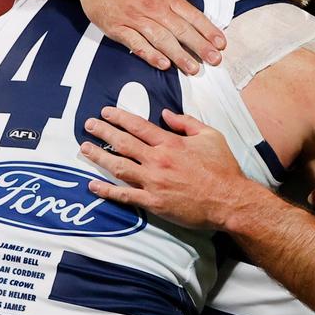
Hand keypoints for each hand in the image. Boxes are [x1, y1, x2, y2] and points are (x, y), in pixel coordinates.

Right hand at [69, 0, 224, 74]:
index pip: (192, 15)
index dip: (207, 30)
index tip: (221, 44)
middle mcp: (153, 8)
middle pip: (180, 30)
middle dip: (199, 47)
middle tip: (215, 61)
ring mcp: (134, 18)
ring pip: (161, 39)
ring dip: (178, 55)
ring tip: (193, 69)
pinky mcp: (117, 27)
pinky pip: (136, 43)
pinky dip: (149, 54)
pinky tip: (162, 64)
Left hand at [80, 107, 261, 229]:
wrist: (230, 200)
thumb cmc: (223, 168)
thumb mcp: (210, 136)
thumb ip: (186, 123)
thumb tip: (166, 113)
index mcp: (171, 143)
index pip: (138, 126)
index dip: (119, 118)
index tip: (106, 113)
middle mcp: (158, 160)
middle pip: (123, 143)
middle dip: (103, 132)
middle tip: (87, 125)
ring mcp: (153, 182)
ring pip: (119, 167)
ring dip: (99, 157)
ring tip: (84, 149)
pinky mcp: (153, 202)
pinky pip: (124, 195)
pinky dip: (106, 190)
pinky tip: (92, 185)